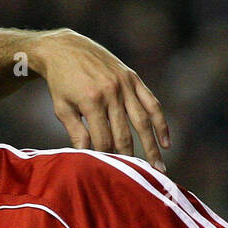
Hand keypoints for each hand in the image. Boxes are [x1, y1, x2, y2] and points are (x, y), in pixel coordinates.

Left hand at [30, 29, 170, 170]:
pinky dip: (161, 123)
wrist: (65, 48)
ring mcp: (125, 84)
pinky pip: (151, 103)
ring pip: (143, 121)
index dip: (107, 158)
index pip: (103, 139)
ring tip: (159, 168)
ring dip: (152, 147)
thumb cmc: (60, 83)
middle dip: (130, 158)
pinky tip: (167, 143)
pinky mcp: (132, 78)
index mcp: (92, 101)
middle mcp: (112, 92)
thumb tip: (89, 158)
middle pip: (124, 134)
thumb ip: (77, 133)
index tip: (112, 174)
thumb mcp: (62, 108)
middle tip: (139, 179)